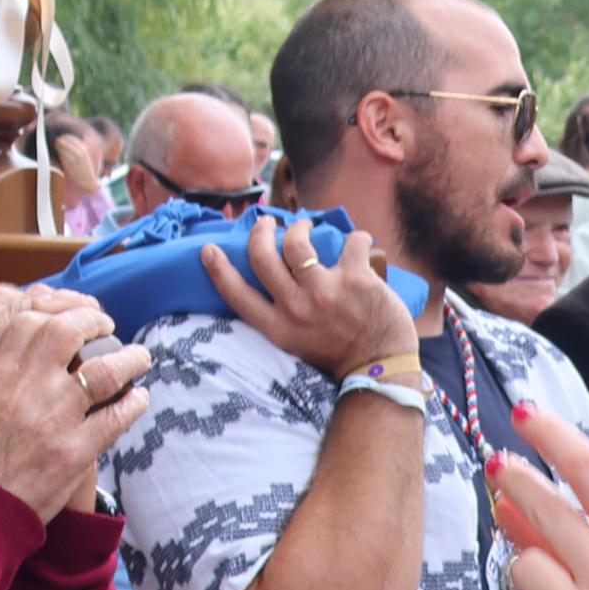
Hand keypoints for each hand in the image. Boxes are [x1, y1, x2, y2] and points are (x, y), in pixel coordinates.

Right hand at [0, 289, 151, 513]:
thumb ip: (3, 380)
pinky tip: (138, 399)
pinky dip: (134, 402)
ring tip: (140, 358)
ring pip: (105, 371)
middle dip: (93, 322)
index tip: (74, 319)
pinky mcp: (76, 451)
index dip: (56, 314)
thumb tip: (37, 355)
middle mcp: (26, 393)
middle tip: (108, 327)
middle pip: (66, 332)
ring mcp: (54, 420)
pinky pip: (116, 416)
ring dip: (130, 360)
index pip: (27, 323)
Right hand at [199, 216, 418, 379]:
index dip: (218, 270)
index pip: (237, 295)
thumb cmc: (338, 353)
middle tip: (267, 223)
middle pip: (262, 257)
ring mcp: (324, 291)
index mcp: (278, 327)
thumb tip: (276, 279)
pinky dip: (357, 238)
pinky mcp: (355, 279)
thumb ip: (283, 315)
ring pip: (297, 242)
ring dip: (299, 227)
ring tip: (306, 227)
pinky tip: (358, 244)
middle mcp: (295, 308)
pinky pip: (352, 242)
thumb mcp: (296, 343)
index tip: (209, 250)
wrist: (379, 365)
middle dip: (260, 232)